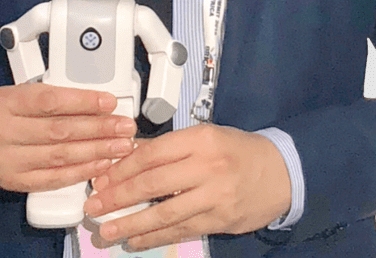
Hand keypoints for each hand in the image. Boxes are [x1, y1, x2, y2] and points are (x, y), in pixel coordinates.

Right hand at [0, 83, 137, 192]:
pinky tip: (101, 164)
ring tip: (120, 146)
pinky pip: (54, 178)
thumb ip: (53, 96)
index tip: (109, 102)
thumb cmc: (5, 113)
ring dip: (96, 151)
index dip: (82, 102)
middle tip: (124, 126)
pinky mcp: (16, 182)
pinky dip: (82, 172)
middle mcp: (4, 131)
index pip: (49, 100)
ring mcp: (9, 160)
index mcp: (7, 101)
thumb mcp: (21, 93)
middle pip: (59, 130)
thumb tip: (97, 102)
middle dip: (98, 129)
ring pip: (60, 156)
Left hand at [82, 123, 291, 251]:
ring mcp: (215, 196)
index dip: (123, 167)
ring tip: (107, 230)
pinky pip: (181, 230)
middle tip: (94, 205)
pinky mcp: (220, 221)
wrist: (281, 172)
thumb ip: (168, 146)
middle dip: (119, 196)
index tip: (101, 177)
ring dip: (131, 223)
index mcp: (201, 138)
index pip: (153, 153)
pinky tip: (135, 240)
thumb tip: (127, 152)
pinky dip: (155, 237)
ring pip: (165, 213)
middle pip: (154, 183)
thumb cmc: (238, 150)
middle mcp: (208, 166)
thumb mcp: (205, 136)